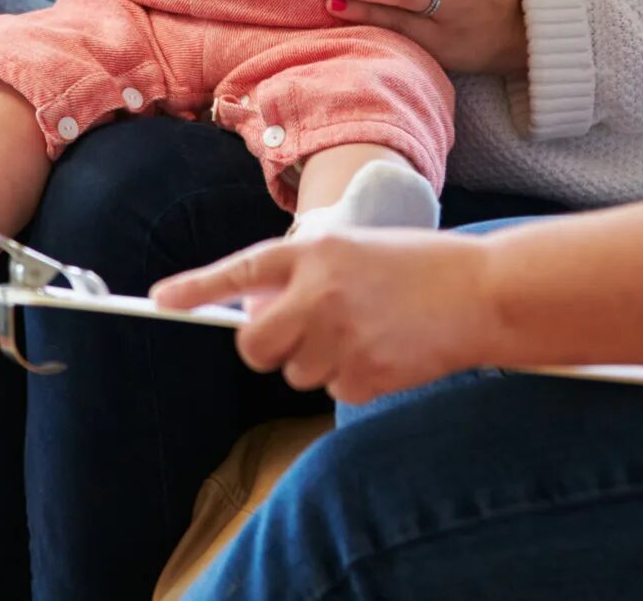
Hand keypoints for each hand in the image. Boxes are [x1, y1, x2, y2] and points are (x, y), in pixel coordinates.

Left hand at [153, 228, 499, 402]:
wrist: (482, 293)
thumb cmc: (418, 266)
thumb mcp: (354, 251)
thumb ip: (304, 278)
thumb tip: (258, 317)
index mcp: (317, 253)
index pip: (243, 271)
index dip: (198, 286)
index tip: (161, 298)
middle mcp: (320, 295)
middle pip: (255, 345)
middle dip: (265, 346)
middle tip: (291, 334)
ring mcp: (341, 340)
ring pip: (295, 373)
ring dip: (317, 360)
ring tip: (364, 330)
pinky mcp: (364, 378)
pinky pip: (334, 390)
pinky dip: (352, 377)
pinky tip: (384, 349)